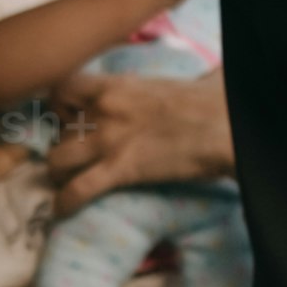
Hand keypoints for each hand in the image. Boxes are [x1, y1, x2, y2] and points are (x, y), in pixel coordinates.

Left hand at [45, 65, 234, 209]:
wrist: (230, 126)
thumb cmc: (216, 102)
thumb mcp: (184, 80)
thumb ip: (173, 80)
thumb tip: (210, 75)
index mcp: (117, 85)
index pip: (61, 88)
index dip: (58, 106)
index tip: (71, 117)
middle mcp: (103, 110)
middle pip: (56, 129)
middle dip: (62, 144)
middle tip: (76, 155)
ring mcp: (109, 141)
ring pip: (56, 160)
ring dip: (59, 174)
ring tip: (69, 181)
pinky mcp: (120, 170)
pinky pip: (77, 189)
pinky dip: (65, 203)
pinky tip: (62, 210)